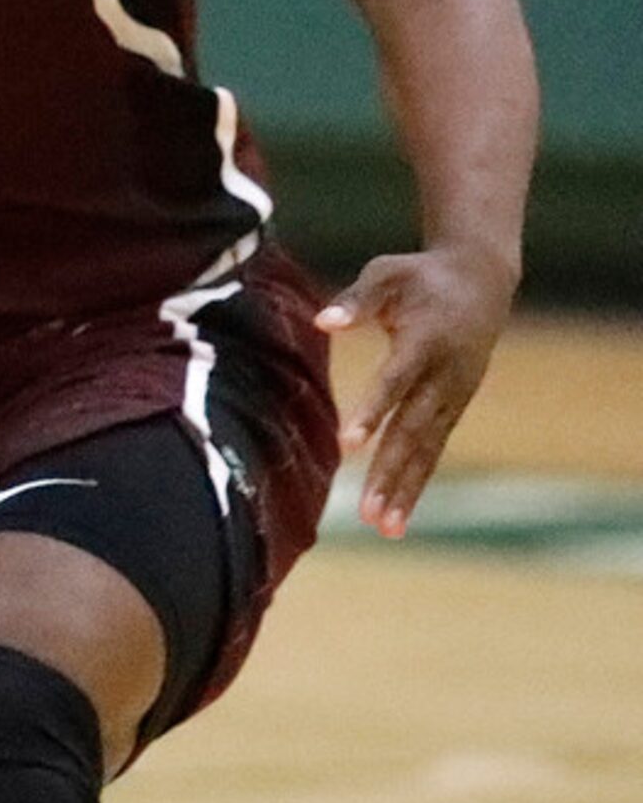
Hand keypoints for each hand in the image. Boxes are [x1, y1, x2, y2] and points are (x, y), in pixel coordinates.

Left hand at [314, 246, 515, 537]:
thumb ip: (355, 300)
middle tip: (369, 513)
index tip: (347, 445)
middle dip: (391, 473)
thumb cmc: (421, 276)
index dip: (373, 412)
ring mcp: (455, 396)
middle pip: (415, 430)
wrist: (481, 280)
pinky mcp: (455, 407)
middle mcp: (446, 377)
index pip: (396, 382)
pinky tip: (398, 512)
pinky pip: (434, 448)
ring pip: (428, 449)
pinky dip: (417, 479)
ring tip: (385, 528)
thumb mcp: (386, 275)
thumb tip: (321, 321)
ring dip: (406, 489)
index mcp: (426, 341)